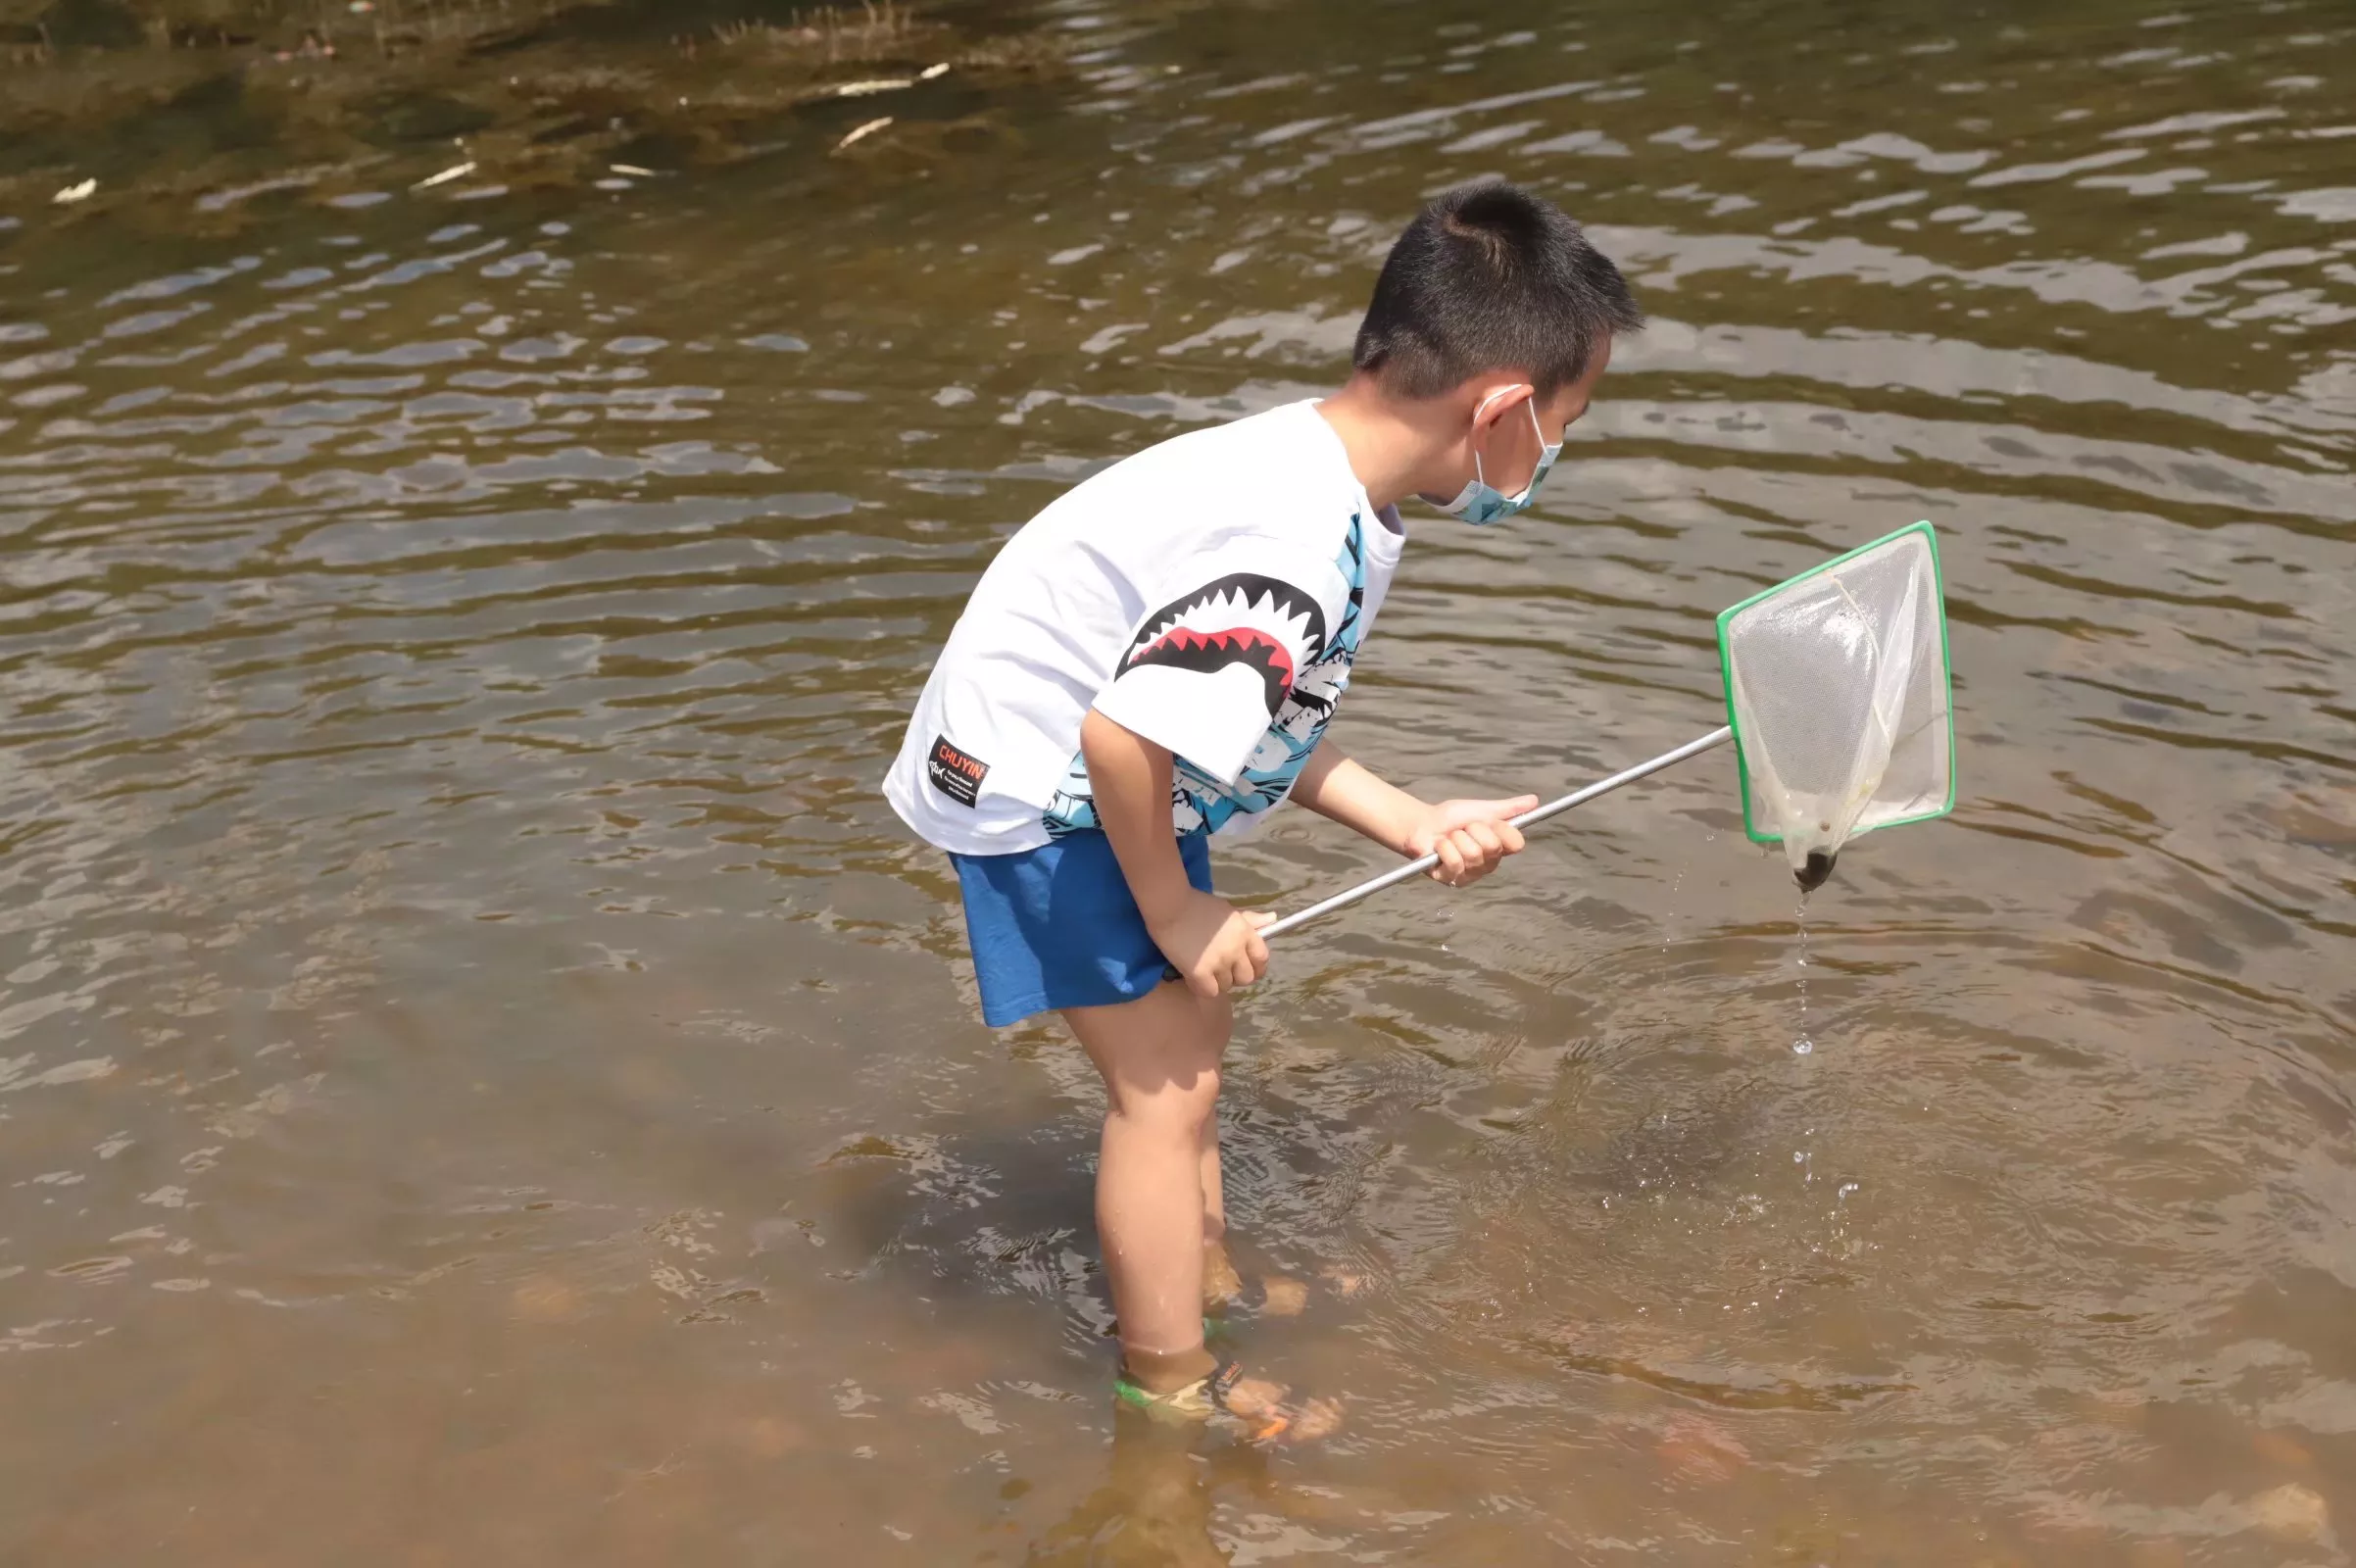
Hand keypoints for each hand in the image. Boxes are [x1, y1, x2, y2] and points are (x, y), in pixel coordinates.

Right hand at [1147, 889, 1275, 998]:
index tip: (1248, 967)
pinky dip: (1204, 987)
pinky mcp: (1199, 972)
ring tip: (1204, 968)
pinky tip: (1195, 977)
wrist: (1169, 905)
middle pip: (1246, 977)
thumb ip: (1251, 920)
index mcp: (1245, 932)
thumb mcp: (1228, 910)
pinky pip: (1210, 992)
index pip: (1262, 958)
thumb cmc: (1197, 904)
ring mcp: (1218, 962)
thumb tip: (1273, 919)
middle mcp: (1236, 949)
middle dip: (1236, 976)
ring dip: (1217, 981)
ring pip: (1226, 986)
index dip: (1257, 967)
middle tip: (1221, 969)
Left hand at [1403, 795, 1537, 886]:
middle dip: (1474, 830)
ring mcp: (1471, 874)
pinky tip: (1439, 848)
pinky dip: (1444, 848)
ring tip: (1450, 837)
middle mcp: (1489, 863)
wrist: (1423, 824)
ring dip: (1456, 838)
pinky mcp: (1452, 880)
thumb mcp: (1482, 809)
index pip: (1516, 843)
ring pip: (1472, 853)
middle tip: (1464, 829)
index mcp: (1500, 847)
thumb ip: (1508, 808)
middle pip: (1492, 846)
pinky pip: (1455, 862)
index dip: (1502, 829)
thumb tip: (1534, 800)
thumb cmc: (1452, 818)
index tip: (1490, 821)